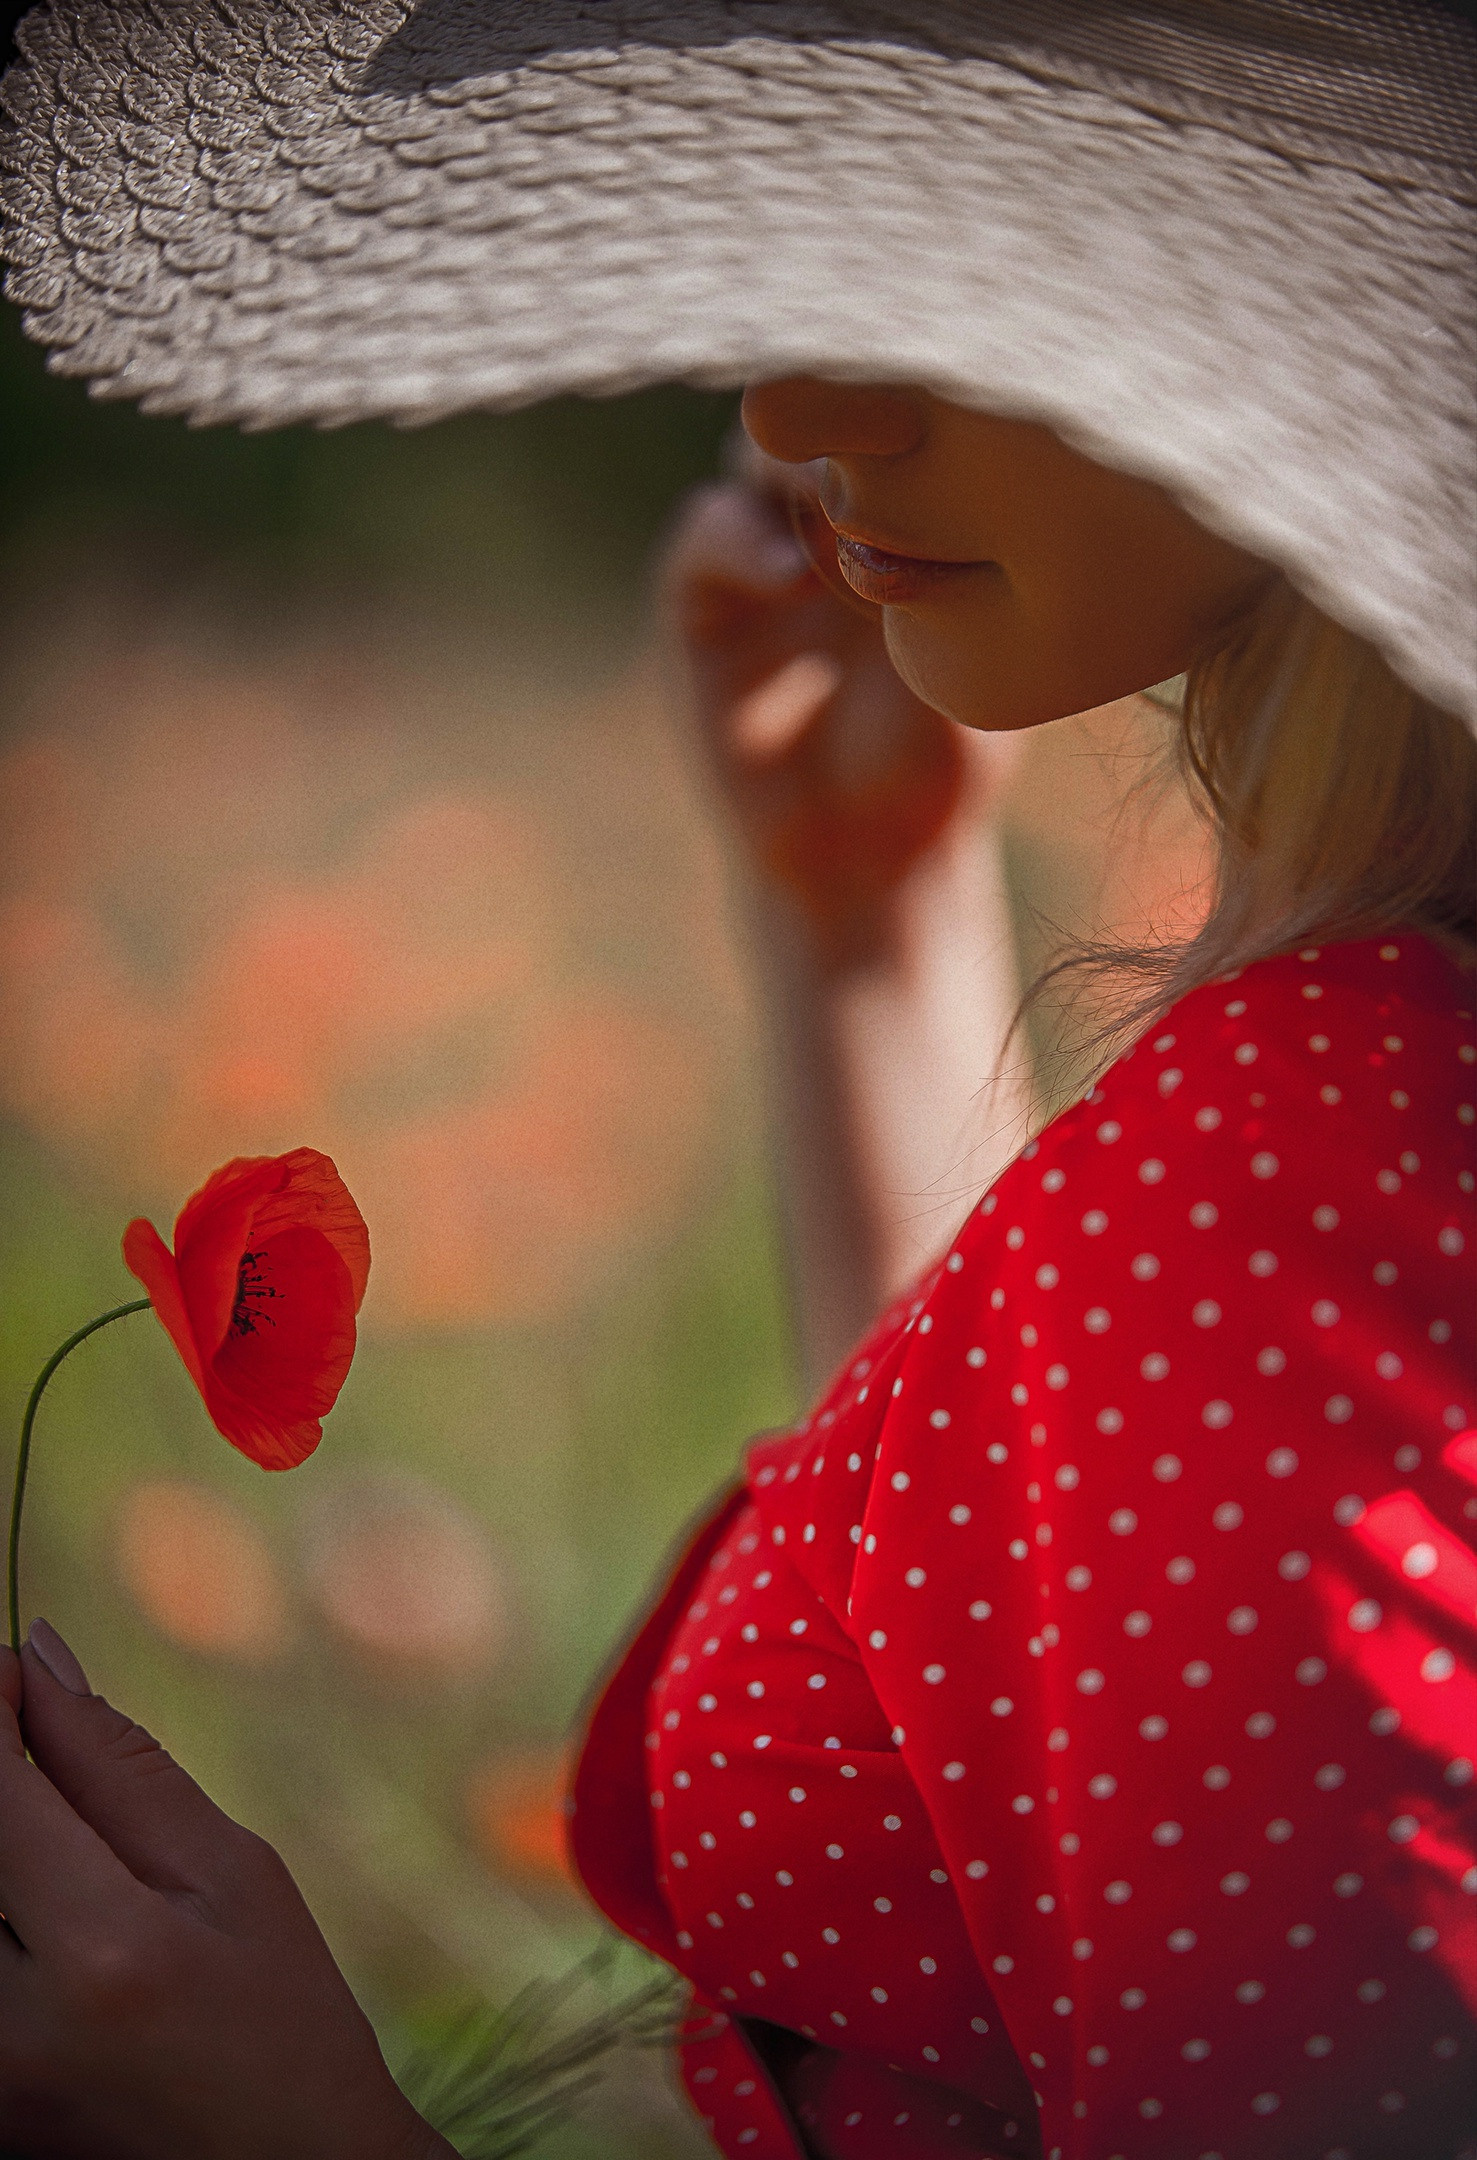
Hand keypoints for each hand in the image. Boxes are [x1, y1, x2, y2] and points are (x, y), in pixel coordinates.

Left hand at [0, 1623, 451, 2159]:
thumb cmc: (283, 2020)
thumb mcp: (234, 1876)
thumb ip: (123, 1769)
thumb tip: (38, 1655)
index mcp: (105, 1952)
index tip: (14, 1675)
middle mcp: (10, 2029)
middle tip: (39, 1763)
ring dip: (5, 1854)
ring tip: (71, 1873)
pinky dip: (7, 1911)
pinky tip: (52, 1923)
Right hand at [666, 446, 1012, 964]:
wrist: (872, 859)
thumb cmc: (946, 754)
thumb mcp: (989, 647)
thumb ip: (985, 559)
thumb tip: (1040, 457)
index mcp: (900, 500)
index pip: (895, 400)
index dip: (922, 383)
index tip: (964, 395)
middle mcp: (822, 509)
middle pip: (823, 402)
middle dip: (857, 406)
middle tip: (902, 428)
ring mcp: (759, 549)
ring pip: (756, 450)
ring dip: (799, 463)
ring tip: (848, 500)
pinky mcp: (700, 604)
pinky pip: (705, 538)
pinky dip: (742, 542)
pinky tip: (792, 576)